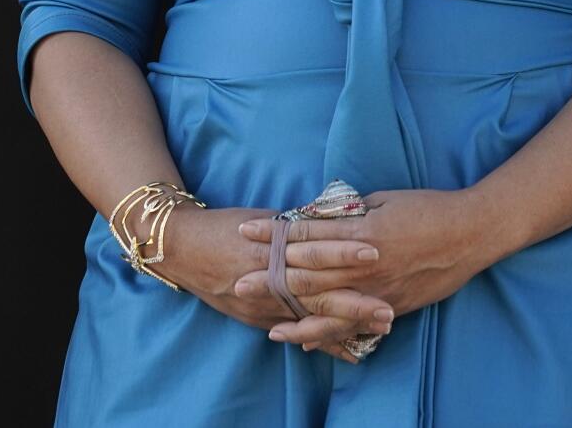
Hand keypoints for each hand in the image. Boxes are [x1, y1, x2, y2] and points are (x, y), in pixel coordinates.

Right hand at [150, 205, 395, 363]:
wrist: (181, 247)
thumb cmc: (225, 226)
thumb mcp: (263, 219)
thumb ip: (296, 226)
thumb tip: (332, 221)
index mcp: (273, 245)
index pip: (314, 250)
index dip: (345, 254)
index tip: (377, 253)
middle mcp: (269, 278)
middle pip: (319, 290)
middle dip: (355, 301)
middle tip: (389, 307)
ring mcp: (264, 303)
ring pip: (311, 317)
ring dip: (346, 325)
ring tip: (379, 329)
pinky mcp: (258, 318)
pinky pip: (296, 332)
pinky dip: (322, 341)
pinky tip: (349, 352)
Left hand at [232, 189, 494, 350]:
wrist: (470, 234)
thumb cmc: (428, 208)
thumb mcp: (384, 200)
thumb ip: (349, 211)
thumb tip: (318, 214)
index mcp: (362, 234)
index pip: (308, 234)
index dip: (275, 232)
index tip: (246, 230)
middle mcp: (365, 267)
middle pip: (309, 276)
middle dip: (272, 279)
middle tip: (238, 282)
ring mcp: (378, 291)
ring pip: (329, 309)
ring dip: (296, 318)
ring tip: (267, 325)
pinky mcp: (391, 307)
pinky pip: (354, 326)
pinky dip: (329, 335)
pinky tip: (308, 342)